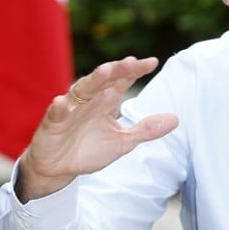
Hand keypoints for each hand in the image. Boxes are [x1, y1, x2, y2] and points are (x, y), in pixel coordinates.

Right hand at [15, 55, 178, 200]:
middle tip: (131, 62)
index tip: (153, 62)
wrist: (59, 168)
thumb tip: (176, 118)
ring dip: (92, 81)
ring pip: (81, 90)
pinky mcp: (53, 124)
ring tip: (105, 71)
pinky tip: (62, 102)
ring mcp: (70, 110)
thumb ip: (146, 129)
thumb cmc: (89, 149)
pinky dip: (60, 108)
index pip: (122, 81)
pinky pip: (56, 114)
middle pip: (103, 80)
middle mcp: (89, 101)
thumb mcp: (122, 141)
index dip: (135, 71)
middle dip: (117, 70)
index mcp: (105, 101)